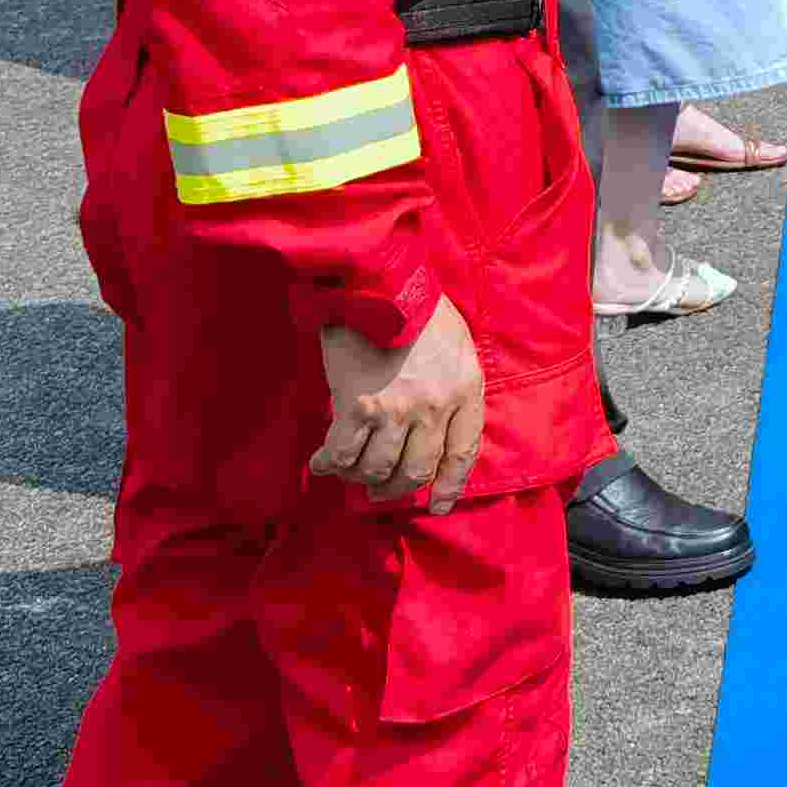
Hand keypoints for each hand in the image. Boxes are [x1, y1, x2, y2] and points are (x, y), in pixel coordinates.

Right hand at [312, 297, 484, 513]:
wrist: (378, 282)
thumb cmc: (418, 306)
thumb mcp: (456, 344)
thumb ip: (451, 386)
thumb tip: (433, 425)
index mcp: (464, 389)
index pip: (462, 452)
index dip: (450, 484)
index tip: (438, 504)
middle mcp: (434, 407)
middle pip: (418, 469)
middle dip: (398, 488)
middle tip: (382, 491)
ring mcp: (396, 410)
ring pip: (379, 468)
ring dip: (363, 477)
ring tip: (353, 475)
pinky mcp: (358, 407)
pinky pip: (343, 453)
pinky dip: (330, 464)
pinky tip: (322, 464)